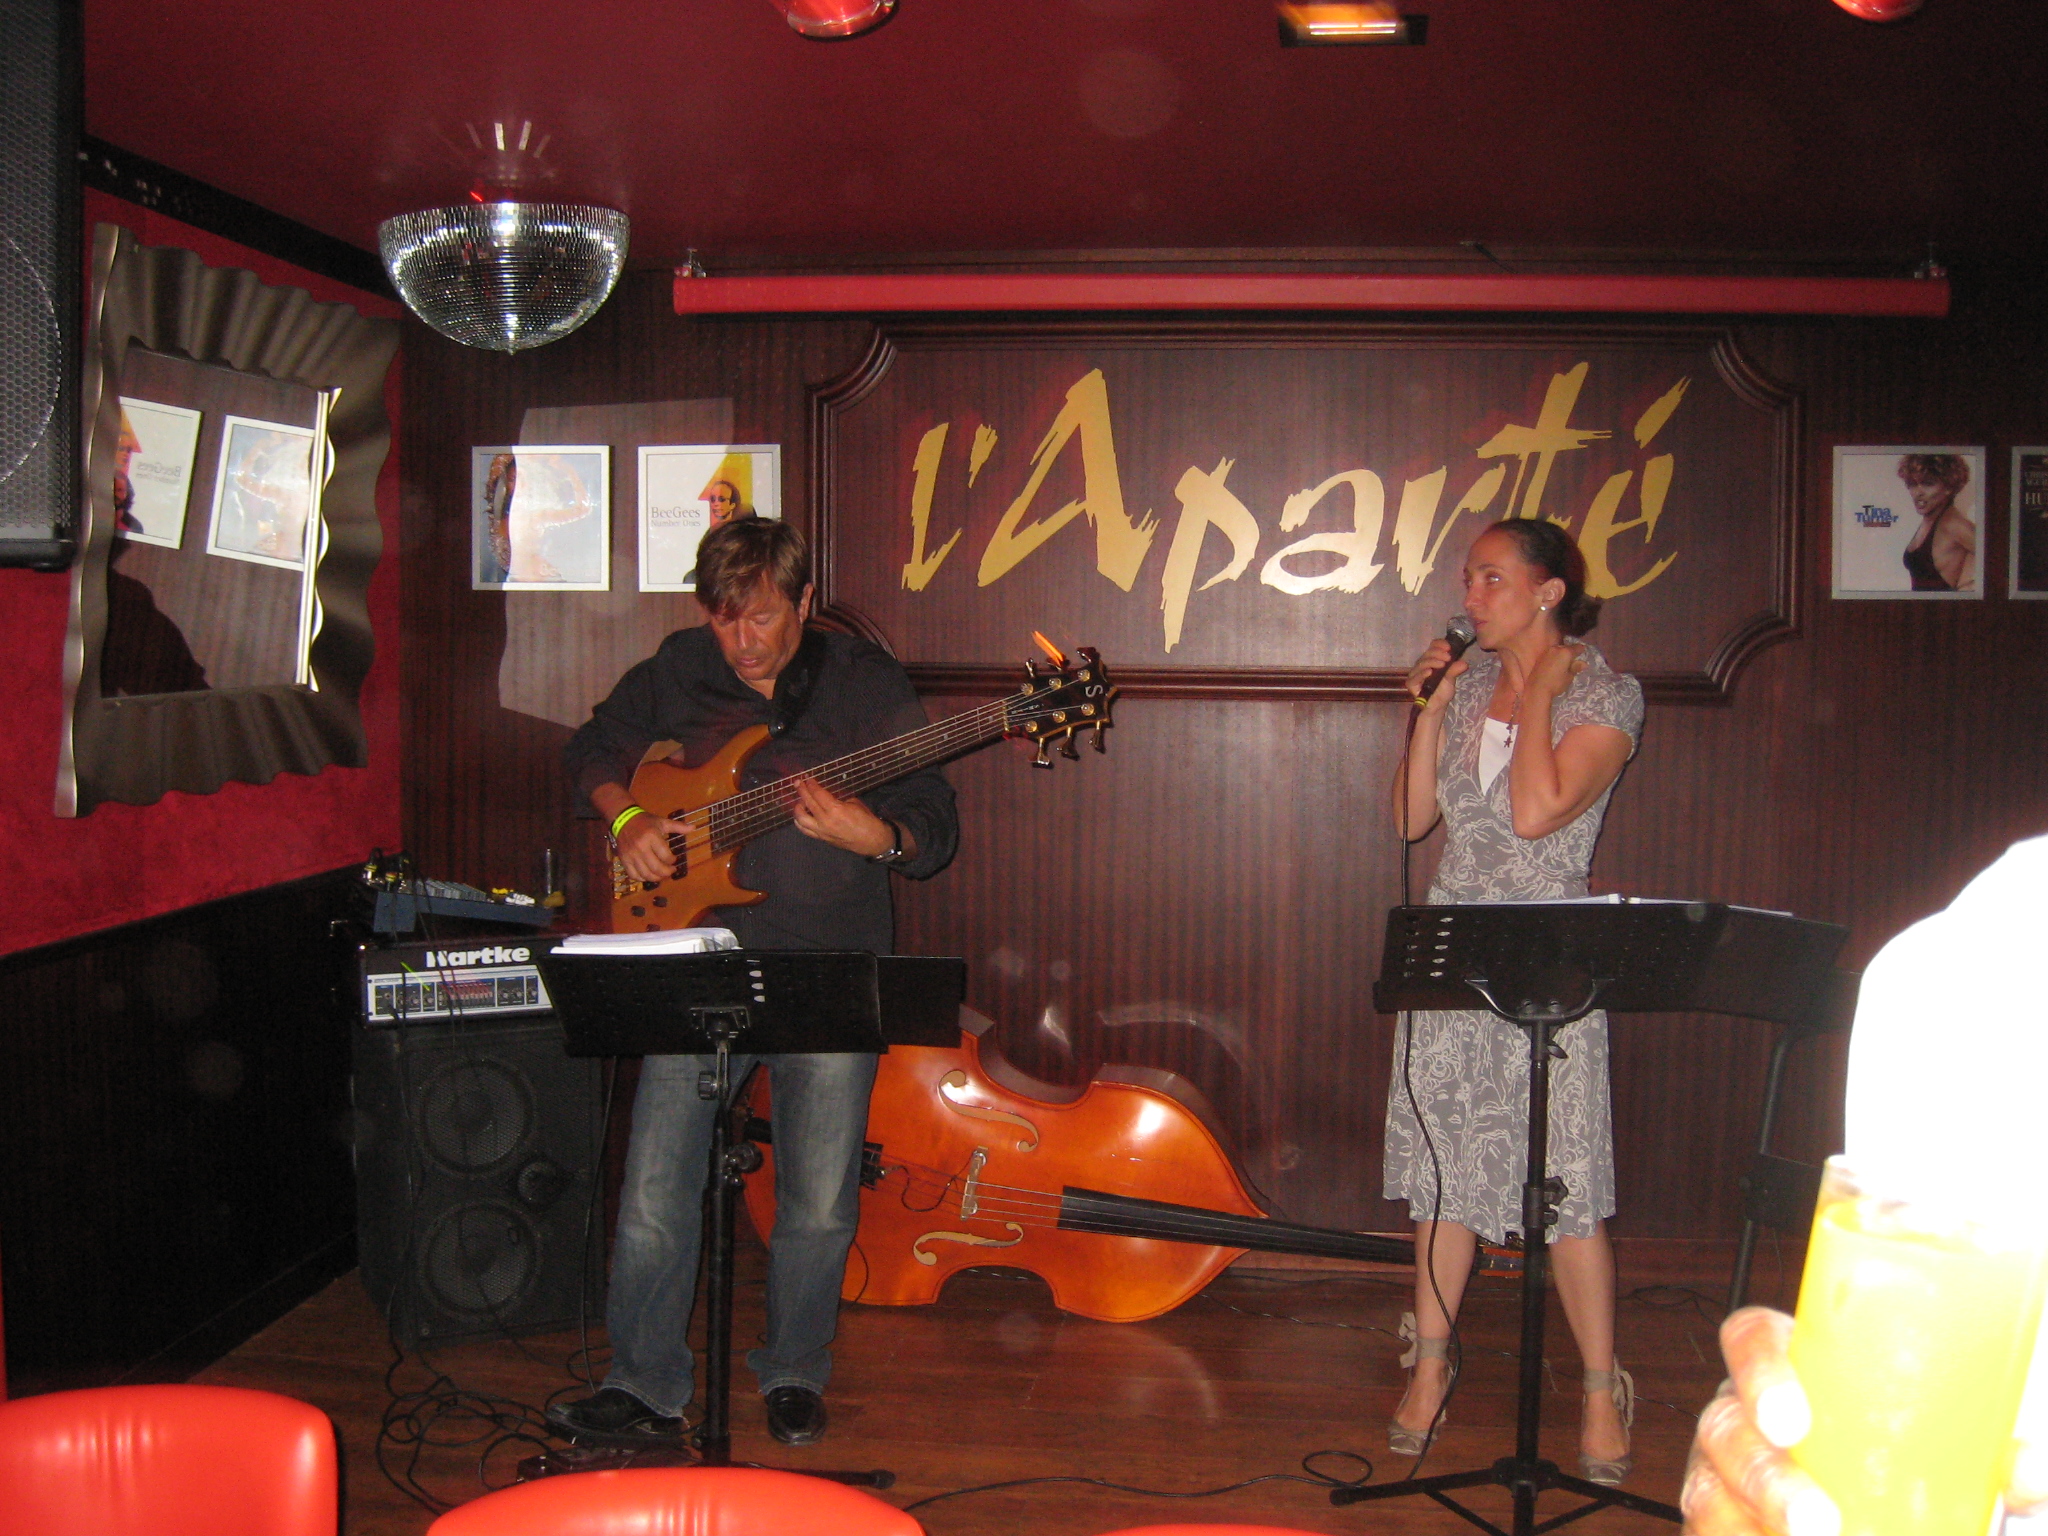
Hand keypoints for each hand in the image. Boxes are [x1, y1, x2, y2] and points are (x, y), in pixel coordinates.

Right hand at [615, 810, 680, 883]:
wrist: (623, 820)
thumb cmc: (645, 822)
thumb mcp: (662, 822)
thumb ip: (678, 826)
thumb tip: (694, 828)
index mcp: (652, 837)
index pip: (666, 856)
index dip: (673, 860)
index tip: (674, 859)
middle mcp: (641, 848)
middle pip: (656, 868)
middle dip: (667, 872)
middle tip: (671, 870)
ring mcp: (631, 855)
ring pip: (646, 874)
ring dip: (656, 878)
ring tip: (661, 874)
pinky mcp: (624, 860)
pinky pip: (633, 875)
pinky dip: (642, 879)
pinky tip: (648, 875)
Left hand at [790, 776, 893, 857]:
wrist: (872, 840)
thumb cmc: (866, 820)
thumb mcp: (854, 803)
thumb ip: (838, 800)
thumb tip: (828, 797)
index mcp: (836, 809)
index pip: (818, 794)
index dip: (811, 785)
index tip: (808, 779)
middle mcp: (825, 820)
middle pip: (808, 802)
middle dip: (802, 790)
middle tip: (798, 783)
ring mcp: (822, 831)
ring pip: (801, 818)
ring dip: (798, 807)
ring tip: (800, 801)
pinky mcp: (822, 838)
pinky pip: (805, 830)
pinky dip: (800, 822)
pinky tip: (801, 815)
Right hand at [1406, 639, 1467, 713]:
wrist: (1437, 706)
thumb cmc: (1442, 691)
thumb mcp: (1451, 678)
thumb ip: (1455, 670)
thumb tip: (1464, 663)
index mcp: (1432, 659)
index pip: (1433, 646)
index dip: (1440, 644)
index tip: (1449, 647)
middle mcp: (1422, 664)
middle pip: (1427, 653)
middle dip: (1438, 653)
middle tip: (1448, 658)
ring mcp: (1415, 673)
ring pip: (1421, 663)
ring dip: (1432, 662)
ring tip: (1442, 665)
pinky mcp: (1411, 683)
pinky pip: (1415, 676)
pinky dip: (1422, 673)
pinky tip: (1430, 672)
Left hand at [1524, 639, 1587, 700]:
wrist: (1537, 689)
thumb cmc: (1556, 683)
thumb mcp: (1569, 676)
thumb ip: (1575, 667)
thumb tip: (1583, 663)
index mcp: (1565, 652)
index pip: (1577, 647)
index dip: (1581, 650)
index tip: (1583, 653)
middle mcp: (1555, 649)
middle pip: (1566, 647)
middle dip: (1571, 652)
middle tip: (1574, 660)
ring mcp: (1546, 652)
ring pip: (1558, 650)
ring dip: (1562, 654)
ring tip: (1565, 663)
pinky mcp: (1540, 658)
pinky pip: (1551, 654)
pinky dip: (1555, 657)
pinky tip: (1556, 664)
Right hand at [1683, 1308, 2046, 1535]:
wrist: (1882, 1499)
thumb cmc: (1901, 1450)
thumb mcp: (1943, 1437)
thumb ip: (1988, 1450)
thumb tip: (2027, 1471)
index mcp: (1788, 1367)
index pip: (1751, 1341)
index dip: (1759, 1373)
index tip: (1793, 1420)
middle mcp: (1741, 1412)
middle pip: (1724, 1427)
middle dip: (1765, 1479)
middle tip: (1818, 1521)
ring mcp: (1720, 1471)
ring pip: (1707, 1492)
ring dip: (1751, 1525)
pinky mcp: (1718, 1518)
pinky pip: (1710, 1531)